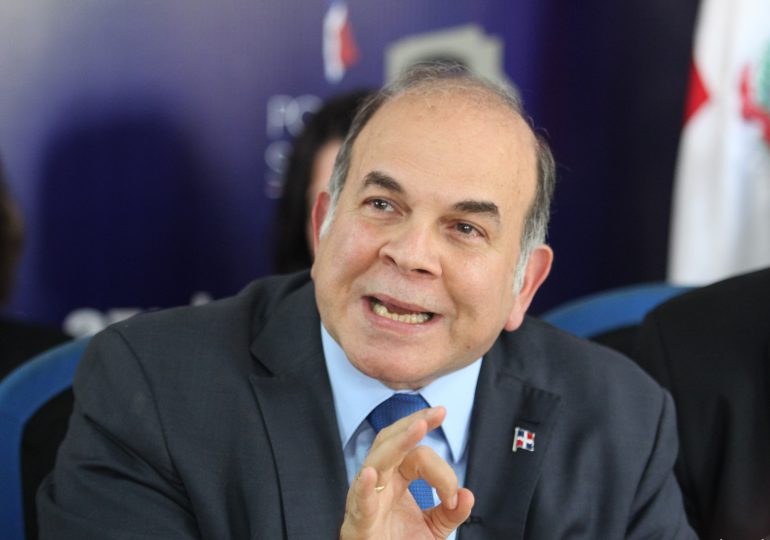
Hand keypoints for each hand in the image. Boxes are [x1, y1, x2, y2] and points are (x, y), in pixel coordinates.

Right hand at [339, 407, 474, 539]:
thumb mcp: (432, 529)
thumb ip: (451, 513)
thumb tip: (468, 495)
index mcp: (394, 479)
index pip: (417, 455)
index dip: (441, 471)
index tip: (455, 496)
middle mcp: (379, 482)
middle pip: (391, 442)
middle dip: (413, 423)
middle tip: (438, 412)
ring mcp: (366, 498)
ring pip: (378, 460)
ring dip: (398, 443)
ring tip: (418, 427)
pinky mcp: (358, 522)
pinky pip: (360, 501)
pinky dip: (364, 488)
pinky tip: (370, 475)